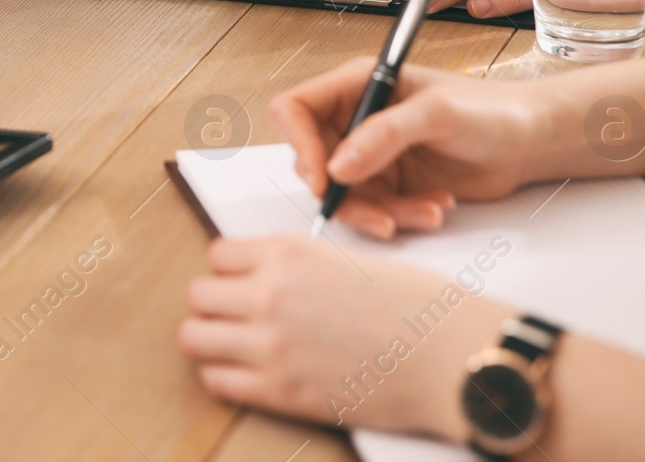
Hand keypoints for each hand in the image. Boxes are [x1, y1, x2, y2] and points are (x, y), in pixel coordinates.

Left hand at [180, 234, 509, 437]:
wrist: (452, 359)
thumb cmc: (418, 308)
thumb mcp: (352, 260)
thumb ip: (300, 265)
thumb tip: (269, 275)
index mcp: (290, 253)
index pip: (217, 254)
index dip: (230, 271)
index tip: (242, 283)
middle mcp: (270, 292)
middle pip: (197, 295)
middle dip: (215, 305)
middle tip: (238, 318)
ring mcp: (270, 343)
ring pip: (193, 337)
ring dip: (212, 341)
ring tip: (238, 348)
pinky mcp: (279, 390)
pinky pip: (216, 381)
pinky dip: (226, 379)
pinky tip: (250, 376)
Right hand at [271, 57, 544, 238]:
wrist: (532, 140)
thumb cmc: (493, 108)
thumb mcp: (438, 113)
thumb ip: (384, 135)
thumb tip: (338, 166)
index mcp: (359, 85)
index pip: (296, 109)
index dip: (299, 145)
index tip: (322, 179)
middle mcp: (358, 118)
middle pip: (315, 162)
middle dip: (345, 195)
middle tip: (379, 213)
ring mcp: (373, 154)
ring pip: (345, 195)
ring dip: (381, 212)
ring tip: (425, 212)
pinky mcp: (391, 183)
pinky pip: (375, 210)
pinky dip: (402, 217)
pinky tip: (436, 206)